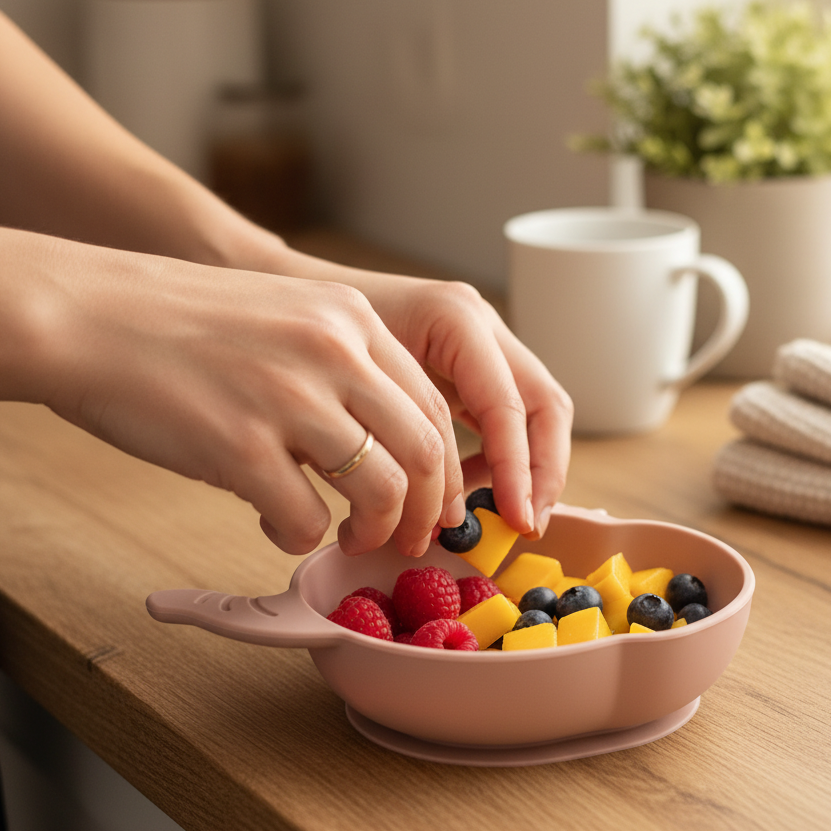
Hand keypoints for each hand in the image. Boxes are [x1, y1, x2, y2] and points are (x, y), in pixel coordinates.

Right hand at [0, 228, 465, 555]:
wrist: (86, 315)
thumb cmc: (183, 324)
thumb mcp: (288, 316)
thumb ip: (345, 366)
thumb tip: (390, 445)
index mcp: (351, 317)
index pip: (433, 406)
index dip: (446, 469)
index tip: (433, 503)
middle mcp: (333, 350)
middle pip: (425, 451)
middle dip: (425, 511)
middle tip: (407, 538)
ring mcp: (288, 396)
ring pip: (382, 489)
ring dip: (375, 530)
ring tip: (351, 537)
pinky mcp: (239, 444)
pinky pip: (304, 519)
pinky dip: (300, 537)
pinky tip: (275, 524)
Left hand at [318, 270, 574, 538]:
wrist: (285, 303)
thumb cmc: (307, 339)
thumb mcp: (348, 384)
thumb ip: (396, 440)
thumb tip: (440, 519)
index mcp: (455, 319)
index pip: (508, 405)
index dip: (519, 469)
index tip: (516, 520)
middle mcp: (479, 325)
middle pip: (545, 405)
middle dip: (543, 472)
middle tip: (525, 526)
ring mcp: (480, 344)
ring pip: (534, 413)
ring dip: (526, 469)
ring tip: (494, 515)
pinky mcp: (470, 367)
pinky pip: (508, 416)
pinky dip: (500, 458)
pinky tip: (464, 488)